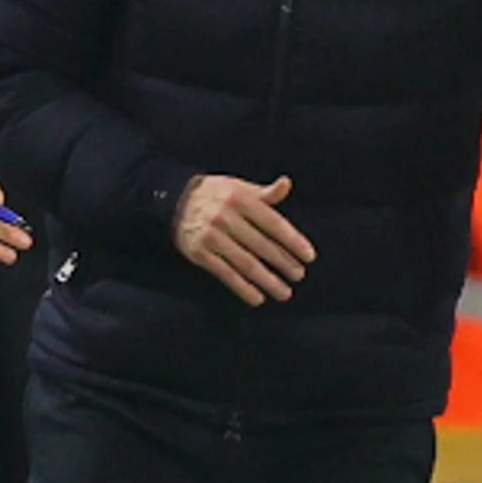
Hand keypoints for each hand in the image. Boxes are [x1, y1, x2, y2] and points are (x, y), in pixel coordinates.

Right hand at [175, 174, 314, 306]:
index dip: (293, 241)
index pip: (273, 223)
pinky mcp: (200, 253)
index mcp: (240, 199)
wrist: (172, 200)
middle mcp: (226, 218)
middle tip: (299, 275)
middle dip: (284, 263)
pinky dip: (243, 288)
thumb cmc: (214, 195)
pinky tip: (258, 298)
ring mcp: (211, 237)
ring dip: (268, 281)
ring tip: (284, 292)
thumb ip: (264, 193)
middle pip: (262, 246)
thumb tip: (286, 184)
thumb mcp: (238, 187)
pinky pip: (225, 274)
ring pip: (246, 263)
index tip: (309, 256)